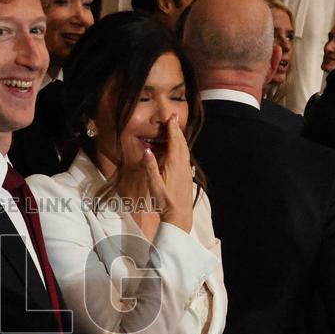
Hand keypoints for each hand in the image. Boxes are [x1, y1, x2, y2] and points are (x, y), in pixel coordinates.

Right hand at [146, 114, 193, 232]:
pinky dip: (182, 148)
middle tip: (174, 118)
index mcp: (174, 164)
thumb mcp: (154, 184)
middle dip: (177, 130)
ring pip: (185, 149)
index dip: (172, 128)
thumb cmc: (165, 201)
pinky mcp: (187, 175)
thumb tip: (147, 150)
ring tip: (176, 130)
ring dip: (180, 138)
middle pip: (181, 142)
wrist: (179, 216)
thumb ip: (150, 166)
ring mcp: (186, 170)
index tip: (171, 117)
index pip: (174, 141)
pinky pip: (186, 156)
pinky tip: (180, 150)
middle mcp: (182, 164)